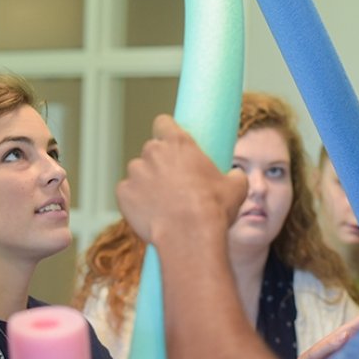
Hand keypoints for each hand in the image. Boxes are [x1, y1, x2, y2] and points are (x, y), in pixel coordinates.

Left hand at [115, 115, 246, 246]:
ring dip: (145, 182)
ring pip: (137, 173)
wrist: (189, 236)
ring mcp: (135, 172)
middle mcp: (153, 152)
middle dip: (158, 163)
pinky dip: (134, 201)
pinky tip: (149, 214)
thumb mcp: (236, 188)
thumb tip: (236, 177)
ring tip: (161, 203)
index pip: (163, 122)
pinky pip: (126, 193)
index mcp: (178, 143)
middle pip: (150, 150)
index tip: (169, 142)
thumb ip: (233, 175)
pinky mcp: (123, 193)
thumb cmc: (213, 209)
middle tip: (172, 183)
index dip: (166, 132)